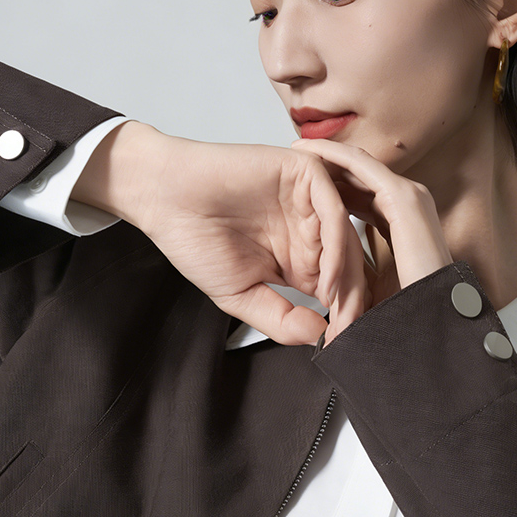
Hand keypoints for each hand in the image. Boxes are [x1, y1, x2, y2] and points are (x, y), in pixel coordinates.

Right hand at [128, 132, 369, 346]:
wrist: (165, 197)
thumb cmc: (195, 239)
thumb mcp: (241, 295)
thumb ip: (280, 318)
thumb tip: (320, 337)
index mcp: (299, 255)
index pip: (336, 286)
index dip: (342, 315)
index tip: (341, 344)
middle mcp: (309, 226)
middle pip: (350, 263)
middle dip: (351, 300)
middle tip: (347, 329)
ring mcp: (310, 199)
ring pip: (348, 238)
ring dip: (348, 275)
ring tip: (337, 306)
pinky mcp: (305, 172)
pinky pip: (334, 209)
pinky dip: (336, 244)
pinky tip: (325, 276)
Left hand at [290, 138, 453, 343]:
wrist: (429, 320)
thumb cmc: (406, 311)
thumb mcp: (369, 285)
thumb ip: (352, 269)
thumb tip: (327, 281)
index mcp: (403, 224)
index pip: (364, 195)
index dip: (335, 188)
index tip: (305, 187)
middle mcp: (409, 205)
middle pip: (361, 176)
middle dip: (329, 167)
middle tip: (295, 160)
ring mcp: (410, 197)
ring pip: (360, 165)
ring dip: (327, 154)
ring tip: (298, 148)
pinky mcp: (403, 197)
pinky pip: (360, 166)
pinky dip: (334, 155)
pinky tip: (310, 151)